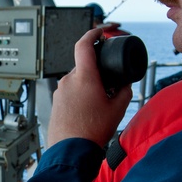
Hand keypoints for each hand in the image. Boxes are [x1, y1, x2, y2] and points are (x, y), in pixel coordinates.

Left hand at [48, 28, 132, 146]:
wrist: (71, 150)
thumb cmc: (92, 130)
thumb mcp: (118, 109)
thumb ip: (124, 91)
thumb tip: (125, 84)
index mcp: (84, 76)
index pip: (84, 44)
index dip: (92, 33)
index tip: (99, 31)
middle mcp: (68, 80)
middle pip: (84, 66)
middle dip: (97, 72)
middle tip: (109, 84)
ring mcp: (59, 91)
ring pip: (76, 80)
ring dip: (88, 86)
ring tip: (98, 104)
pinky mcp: (55, 102)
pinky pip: (69, 92)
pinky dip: (79, 96)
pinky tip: (87, 111)